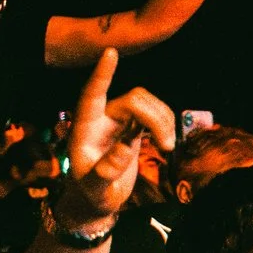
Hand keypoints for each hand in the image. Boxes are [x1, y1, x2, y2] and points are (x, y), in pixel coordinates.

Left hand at [47, 48, 175, 230]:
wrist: (97, 199)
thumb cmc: (91, 194)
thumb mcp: (96, 188)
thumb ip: (107, 170)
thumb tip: (126, 146)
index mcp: (84, 129)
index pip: (91, 95)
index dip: (102, 74)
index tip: (110, 52)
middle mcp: (101, 118)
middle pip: (133, 98)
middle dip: (155, 116)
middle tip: (167, 147)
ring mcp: (117, 120)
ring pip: (147, 103)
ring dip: (164, 120)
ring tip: (167, 148)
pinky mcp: (132, 126)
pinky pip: (154, 112)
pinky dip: (166, 122)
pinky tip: (166, 143)